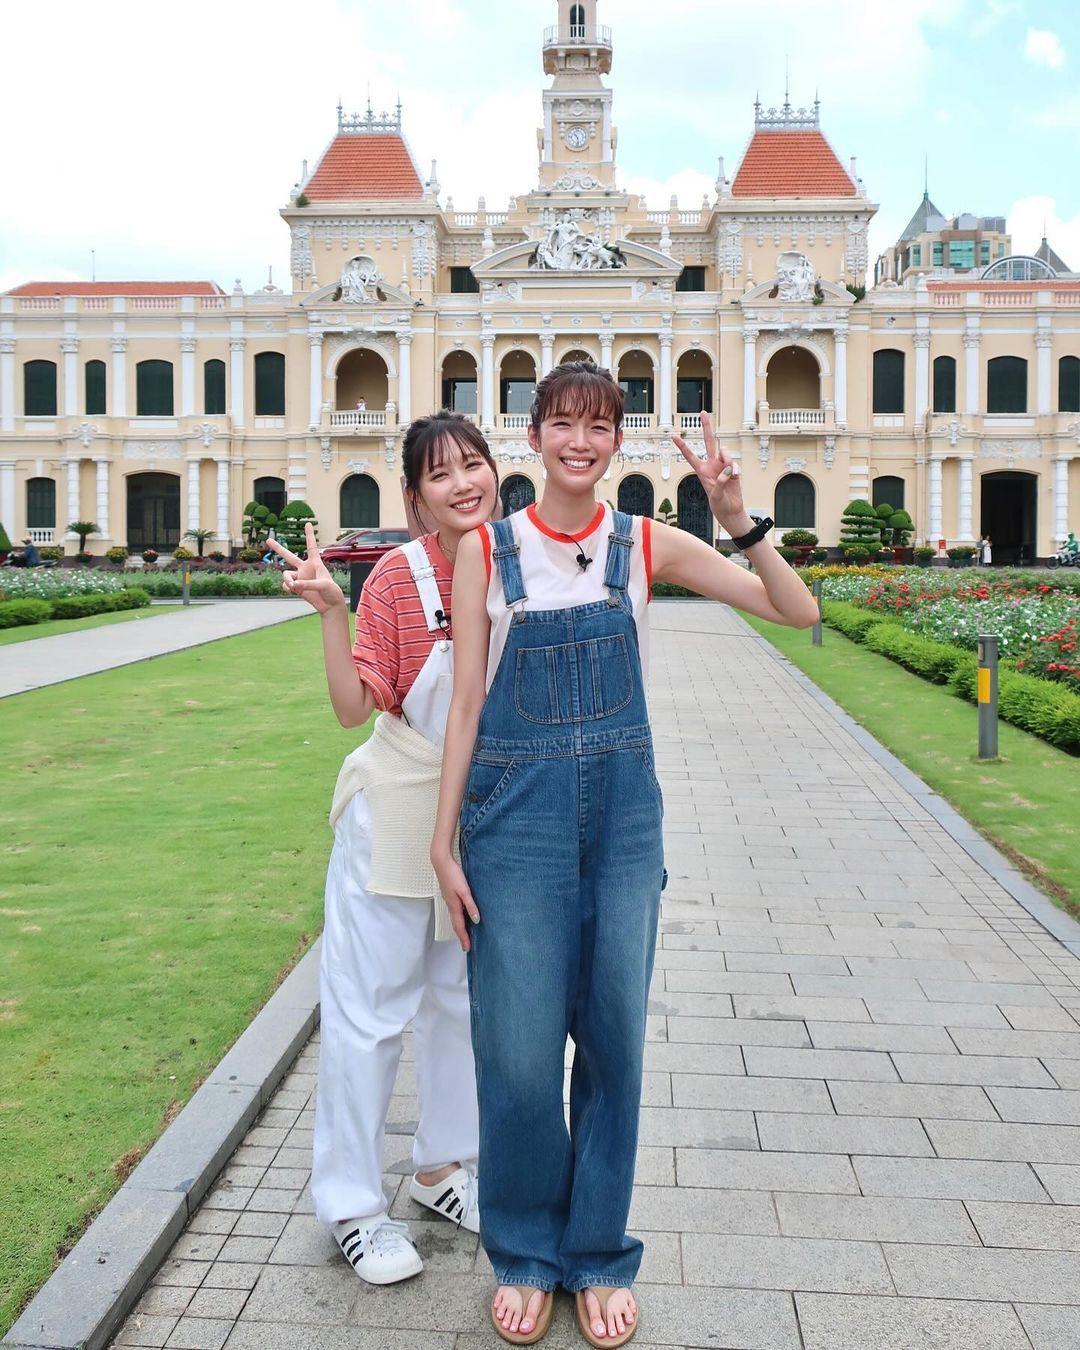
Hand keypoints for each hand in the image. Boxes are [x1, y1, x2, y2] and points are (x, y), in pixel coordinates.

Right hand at [265, 523, 345, 614]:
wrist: (330, 606)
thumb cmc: (332, 592)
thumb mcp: (323, 585)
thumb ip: (308, 584)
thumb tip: (294, 585)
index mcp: (315, 563)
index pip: (311, 546)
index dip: (309, 535)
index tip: (308, 523)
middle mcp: (305, 568)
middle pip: (289, 556)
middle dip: (278, 548)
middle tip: (268, 540)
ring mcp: (300, 578)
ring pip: (286, 575)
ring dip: (287, 580)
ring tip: (293, 586)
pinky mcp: (297, 588)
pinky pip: (286, 585)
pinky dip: (287, 587)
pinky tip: (293, 590)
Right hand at [432, 851, 479, 952]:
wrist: (441, 862)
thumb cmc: (452, 874)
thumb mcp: (465, 890)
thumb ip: (470, 905)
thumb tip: (476, 920)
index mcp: (454, 906)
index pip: (459, 926)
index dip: (463, 938)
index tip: (467, 949)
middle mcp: (450, 905)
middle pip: (456, 924)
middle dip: (461, 935)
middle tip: (466, 946)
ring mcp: (449, 900)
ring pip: (455, 918)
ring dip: (459, 927)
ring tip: (465, 935)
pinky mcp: (449, 895)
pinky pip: (455, 911)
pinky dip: (459, 918)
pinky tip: (463, 916)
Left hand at [672, 412, 751, 535]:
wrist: (731, 509)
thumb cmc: (719, 504)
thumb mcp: (715, 496)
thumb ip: (719, 482)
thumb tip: (727, 470)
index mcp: (701, 471)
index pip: (690, 456)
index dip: (682, 446)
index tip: (673, 435)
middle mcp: (711, 464)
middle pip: (709, 441)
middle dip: (706, 427)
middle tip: (703, 412)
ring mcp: (723, 465)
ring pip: (724, 451)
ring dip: (727, 459)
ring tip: (729, 473)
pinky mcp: (733, 468)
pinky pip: (734, 463)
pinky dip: (735, 469)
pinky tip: (735, 477)